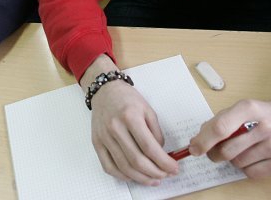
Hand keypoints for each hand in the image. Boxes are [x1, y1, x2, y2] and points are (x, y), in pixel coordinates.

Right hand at [82, 55, 177, 184]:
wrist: (105, 91)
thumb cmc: (127, 99)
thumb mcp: (148, 110)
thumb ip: (156, 133)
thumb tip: (161, 155)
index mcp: (130, 117)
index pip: (149, 147)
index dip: (163, 162)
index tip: (174, 168)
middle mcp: (115, 128)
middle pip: (136, 160)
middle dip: (155, 173)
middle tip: (165, 175)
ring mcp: (104, 137)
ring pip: (123, 167)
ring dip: (141, 178)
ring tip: (153, 179)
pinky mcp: (96, 143)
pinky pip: (108, 167)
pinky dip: (122, 176)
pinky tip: (134, 176)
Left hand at [189, 83, 270, 177]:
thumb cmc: (262, 115)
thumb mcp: (240, 109)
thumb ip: (218, 122)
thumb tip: (197, 142)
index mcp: (250, 108)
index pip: (221, 128)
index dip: (204, 141)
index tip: (194, 149)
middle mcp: (265, 126)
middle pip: (227, 150)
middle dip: (215, 153)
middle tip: (215, 151)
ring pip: (238, 163)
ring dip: (233, 159)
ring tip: (243, 148)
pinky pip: (251, 173)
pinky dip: (247, 168)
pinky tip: (254, 156)